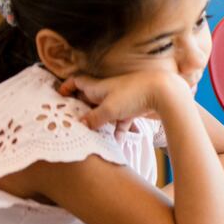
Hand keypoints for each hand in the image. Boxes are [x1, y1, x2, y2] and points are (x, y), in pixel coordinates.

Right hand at [58, 70, 186, 131]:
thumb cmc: (134, 95)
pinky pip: (123, 120)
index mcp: (98, 86)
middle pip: (89, 99)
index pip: (78, 81)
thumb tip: (80, 124)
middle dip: (81, 110)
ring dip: (100, 123)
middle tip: (71, 122)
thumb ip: (93, 118)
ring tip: (91, 135)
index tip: (58, 97)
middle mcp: (108, 91)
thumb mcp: (108, 109)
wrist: (165, 92)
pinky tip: (118, 141)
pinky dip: (119, 130)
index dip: (66, 87)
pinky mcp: (135, 108)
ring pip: (105, 112)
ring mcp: (122, 99)